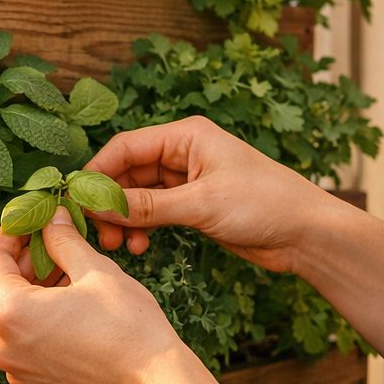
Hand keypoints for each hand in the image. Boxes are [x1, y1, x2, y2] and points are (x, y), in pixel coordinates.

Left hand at [0, 208, 186, 383]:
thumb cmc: (128, 326)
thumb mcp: (95, 270)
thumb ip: (63, 240)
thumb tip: (51, 217)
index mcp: (10, 314)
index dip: (9, 235)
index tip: (28, 222)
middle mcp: (4, 348)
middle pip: (3, 292)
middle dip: (26, 264)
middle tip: (53, 242)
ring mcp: (19, 373)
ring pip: (17, 320)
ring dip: (36, 294)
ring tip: (69, 275)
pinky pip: (29, 346)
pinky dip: (42, 324)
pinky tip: (72, 311)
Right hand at [86, 115, 332, 272]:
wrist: (306, 233)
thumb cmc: (264, 204)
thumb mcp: (201, 204)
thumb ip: (148, 207)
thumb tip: (100, 209)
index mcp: (186, 135)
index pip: (125, 147)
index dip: (98, 173)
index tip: (77, 203)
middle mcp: (183, 152)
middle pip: (126, 172)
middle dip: (110, 203)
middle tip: (99, 234)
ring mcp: (187, 180)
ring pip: (137, 196)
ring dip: (124, 220)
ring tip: (121, 247)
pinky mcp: (193, 205)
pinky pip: (153, 213)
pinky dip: (141, 228)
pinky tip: (140, 247)